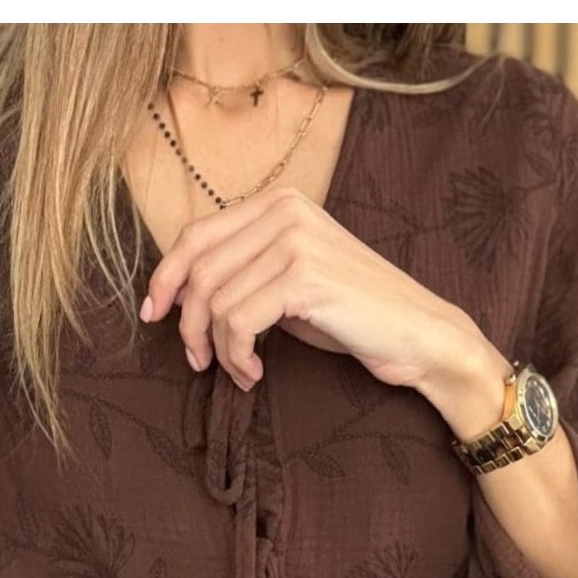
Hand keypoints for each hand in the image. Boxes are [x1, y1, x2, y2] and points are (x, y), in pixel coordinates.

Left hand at [139, 183, 488, 395]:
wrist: (421, 335)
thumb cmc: (358, 317)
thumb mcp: (294, 281)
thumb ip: (248, 272)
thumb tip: (184, 295)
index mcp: (280, 203)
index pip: (196, 234)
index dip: (166, 277)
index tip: (155, 315)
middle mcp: (285, 212)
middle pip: (199, 267)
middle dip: (188, 322)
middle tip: (197, 361)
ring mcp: (295, 242)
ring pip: (216, 299)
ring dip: (218, 350)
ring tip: (240, 373)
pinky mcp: (304, 279)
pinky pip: (239, 322)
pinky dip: (237, 357)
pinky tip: (256, 374)